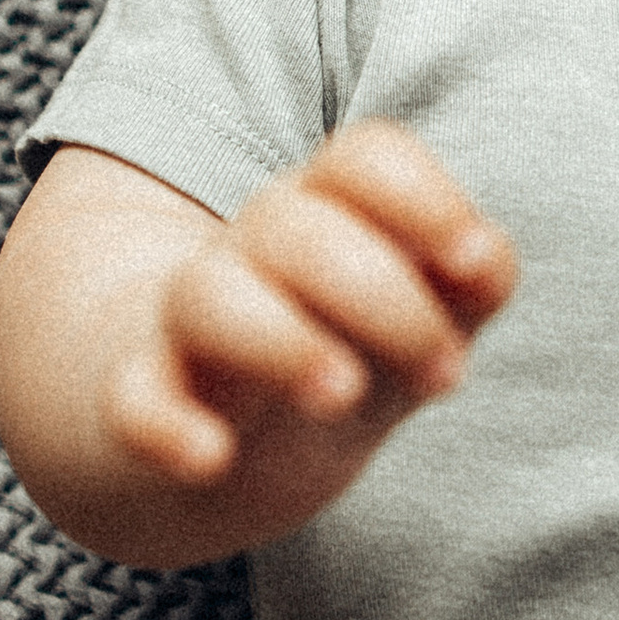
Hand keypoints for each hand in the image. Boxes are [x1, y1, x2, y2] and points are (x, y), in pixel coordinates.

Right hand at [107, 122, 517, 534]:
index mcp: (331, 211)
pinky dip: (166, 428)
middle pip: (297, 229)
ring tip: (342, 394)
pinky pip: (133, 402)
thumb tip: (485, 261)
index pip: (364, 160)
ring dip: (282, 342)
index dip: (426, 201)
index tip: (473, 265)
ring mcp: (190, 324)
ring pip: (209, 298)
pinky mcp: (145, 402)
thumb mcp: (422, 317)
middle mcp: (254, 250)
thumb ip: (469, 283)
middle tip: (444, 377)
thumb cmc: (345, 349)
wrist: (218, 430)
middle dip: (381, 297)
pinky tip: (210, 459)